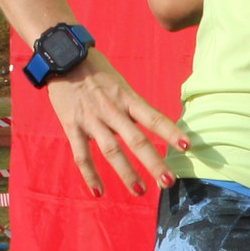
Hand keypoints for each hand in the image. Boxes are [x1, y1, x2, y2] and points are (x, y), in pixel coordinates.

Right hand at [47, 48, 189, 196]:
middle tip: (168, 182)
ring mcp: (91, 120)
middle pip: (136, 140)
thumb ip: (132, 106)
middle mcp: (112, 110)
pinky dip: (90, 175)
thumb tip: (150, 125)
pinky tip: (99, 192)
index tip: (187, 147)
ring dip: (126, 172)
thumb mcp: (120, 84)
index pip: (153, 117)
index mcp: (127, 98)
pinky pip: (82, 155)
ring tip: (140, 190)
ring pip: (112, 151)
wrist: (62, 58)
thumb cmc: (96, 71)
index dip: (170, 132)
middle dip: (154, 162)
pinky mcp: (72, 127)